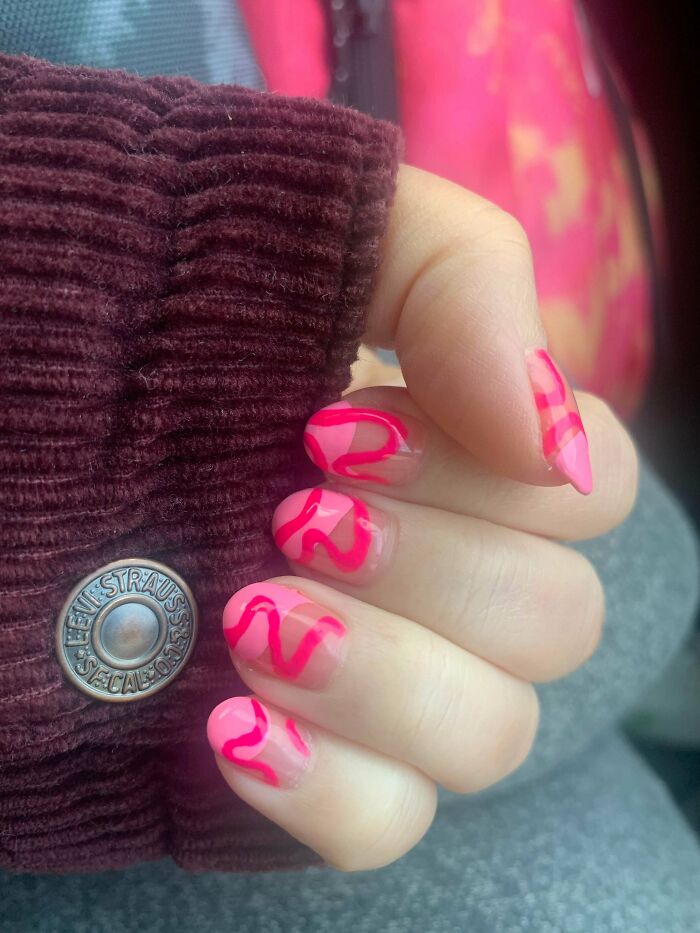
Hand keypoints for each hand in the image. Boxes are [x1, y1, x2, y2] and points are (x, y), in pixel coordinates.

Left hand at [206, 166, 637, 870]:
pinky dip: (325, 785)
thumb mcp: (313, 232)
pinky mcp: (305, 756)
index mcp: (457, 447)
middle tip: (290, 511)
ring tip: (245, 612)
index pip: (589, 489)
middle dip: (430, 568)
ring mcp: (379, 671)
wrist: (16, 400)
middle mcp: (440, 567)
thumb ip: (466, 290)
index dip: (490, 475)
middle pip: (557, 622)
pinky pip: (386, 825)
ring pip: (490, 734)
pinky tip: (228, 720)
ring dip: (382, 676)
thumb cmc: (157, 300)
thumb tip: (557, 446)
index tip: (341, 433)